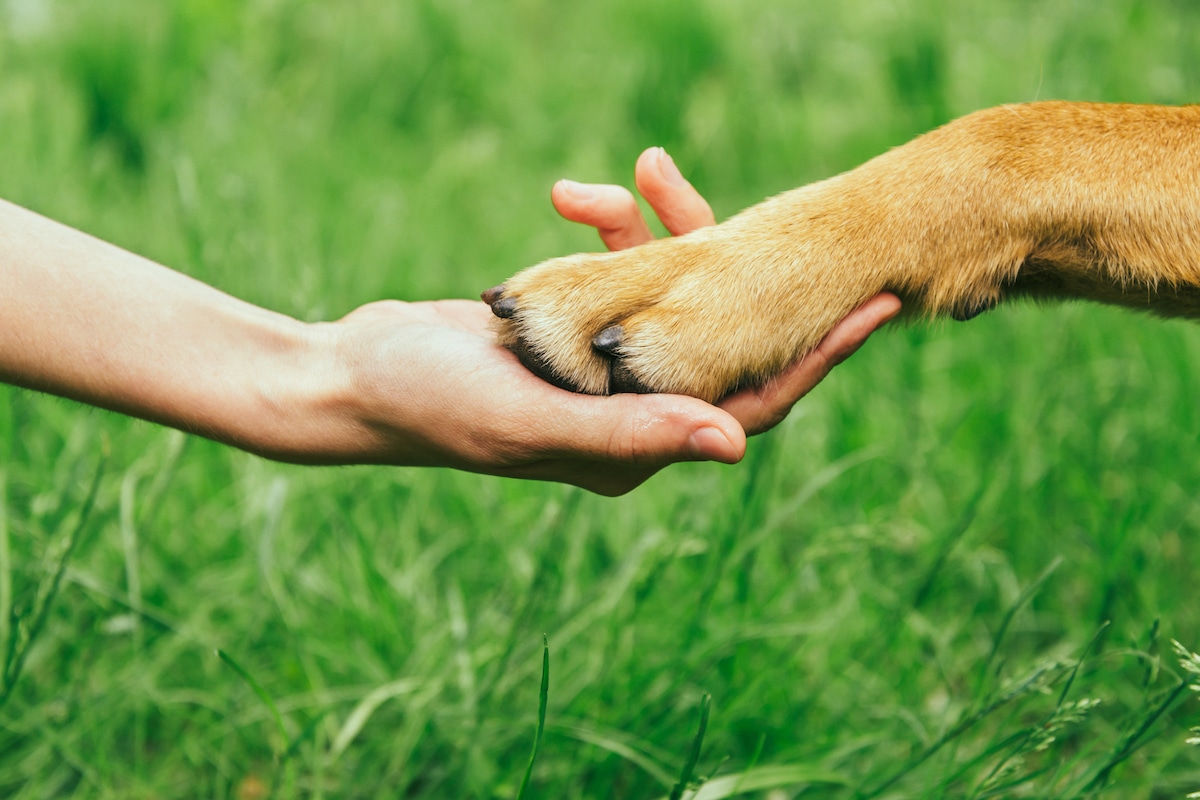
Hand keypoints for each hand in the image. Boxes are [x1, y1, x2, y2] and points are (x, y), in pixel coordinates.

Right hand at [321, 149, 899, 493]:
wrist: (356, 375)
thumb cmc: (434, 405)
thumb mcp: (533, 418)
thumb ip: (633, 431)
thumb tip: (739, 445)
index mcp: (638, 446)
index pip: (754, 402)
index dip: (818, 356)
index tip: (879, 304)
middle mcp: (631, 411)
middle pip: (722, 338)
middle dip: (744, 269)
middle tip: (788, 212)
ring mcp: (601, 368)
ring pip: (670, 293)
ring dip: (658, 231)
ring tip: (637, 171)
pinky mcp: (572, 329)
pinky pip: (619, 273)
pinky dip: (606, 231)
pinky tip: (574, 197)